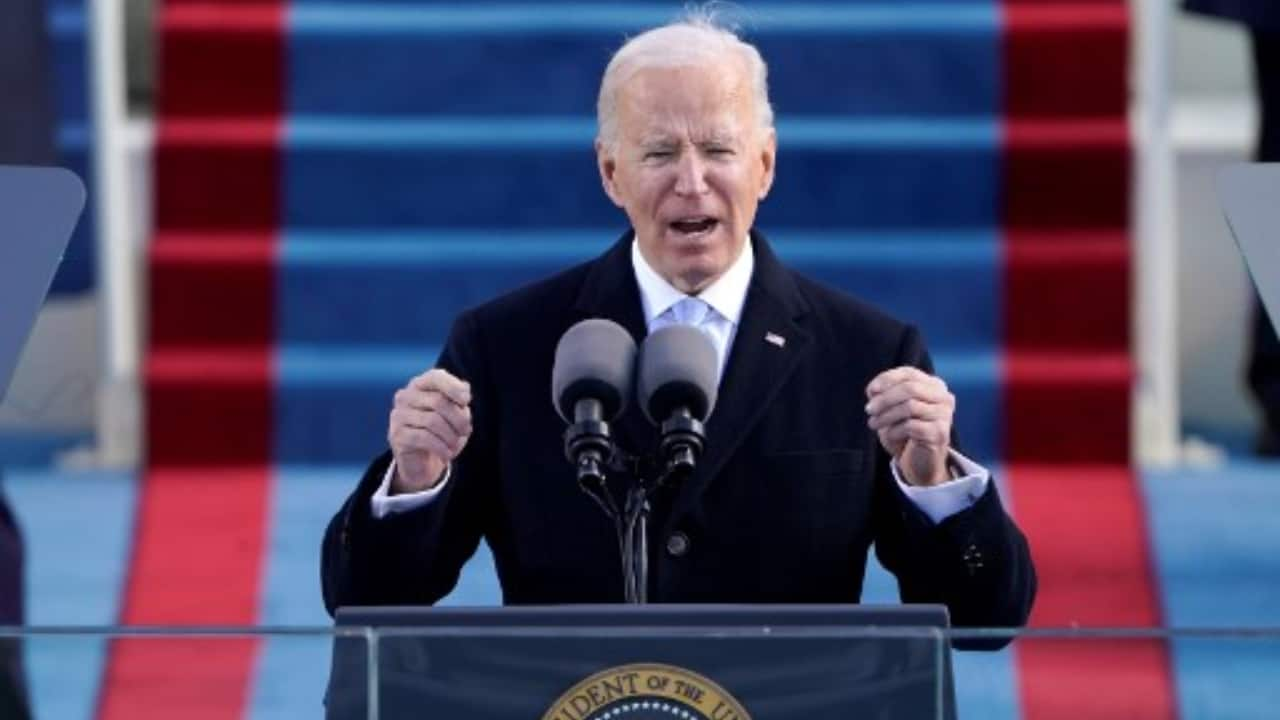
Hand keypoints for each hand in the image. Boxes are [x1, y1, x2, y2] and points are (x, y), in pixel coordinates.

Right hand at [388, 368, 472, 492]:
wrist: (423, 462)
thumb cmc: (442, 433)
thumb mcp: (455, 415)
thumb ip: (459, 400)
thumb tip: (465, 388)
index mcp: (420, 385)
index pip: (435, 377)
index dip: (454, 387)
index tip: (466, 401)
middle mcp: (405, 396)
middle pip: (438, 401)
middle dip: (458, 419)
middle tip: (466, 431)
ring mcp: (398, 415)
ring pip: (432, 421)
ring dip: (451, 436)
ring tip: (455, 444)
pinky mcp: (396, 435)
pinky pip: (423, 438)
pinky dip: (441, 447)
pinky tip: (447, 454)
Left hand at [865, 367, 954, 485]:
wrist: (919, 461)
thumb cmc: (905, 431)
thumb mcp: (893, 408)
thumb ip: (885, 394)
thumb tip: (873, 390)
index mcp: (934, 385)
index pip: (909, 373)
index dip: (887, 379)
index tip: (870, 391)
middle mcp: (944, 397)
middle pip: (910, 388)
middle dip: (884, 399)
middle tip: (869, 410)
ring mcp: (945, 415)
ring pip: (910, 407)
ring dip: (886, 416)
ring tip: (873, 424)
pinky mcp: (940, 433)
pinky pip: (911, 426)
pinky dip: (895, 430)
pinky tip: (890, 436)